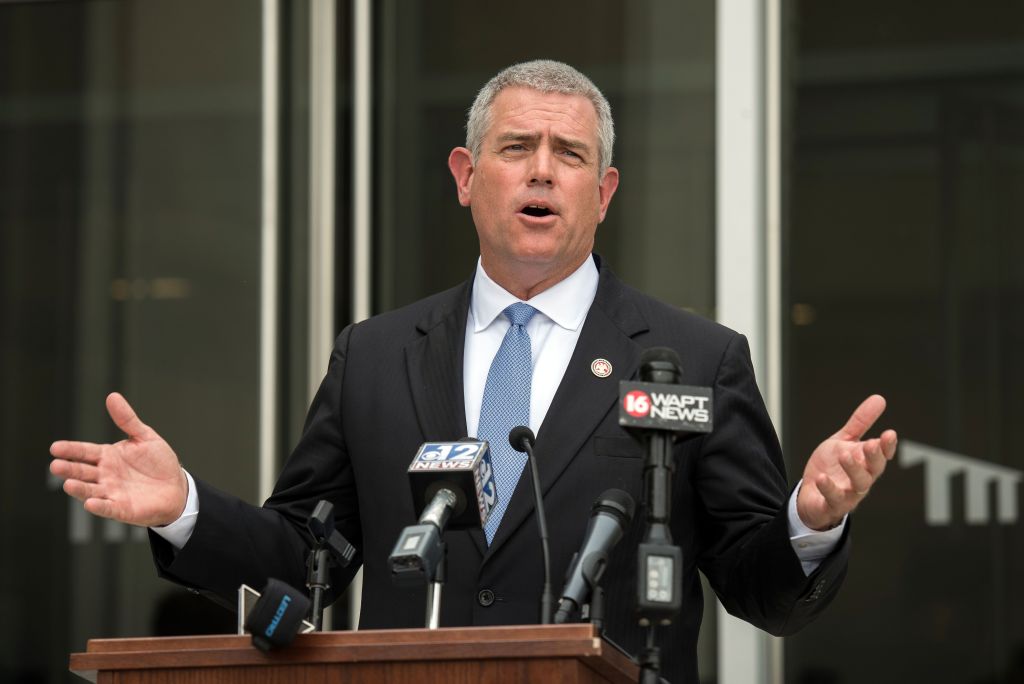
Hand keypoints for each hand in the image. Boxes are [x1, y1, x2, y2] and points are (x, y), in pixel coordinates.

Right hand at [49, 392, 187, 526]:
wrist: (176, 486)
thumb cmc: (159, 462)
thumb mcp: (144, 437)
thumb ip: (127, 419)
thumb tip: (112, 396)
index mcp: (107, 456)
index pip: (84, 452)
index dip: (70, 450)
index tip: (55, 447)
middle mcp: (105, 475)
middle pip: (82, 471)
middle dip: (68, 469)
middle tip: (55, 465)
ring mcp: (112, 492)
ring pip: (90, 490)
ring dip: (79, 488)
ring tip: (68, 484)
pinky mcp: (122, 508)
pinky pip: (108, 508)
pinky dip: (99, 506)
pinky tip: (90, 503)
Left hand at [796, 394, 897, 530]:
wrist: (811, 496)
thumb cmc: (831, 468)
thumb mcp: (844, 441)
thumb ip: (860, 423)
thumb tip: (879, 399)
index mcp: (865, 463)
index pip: (882, 455)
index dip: (887, 446)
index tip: (889, 434)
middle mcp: (861, 480)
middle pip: (874, 470)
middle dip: (874, 457)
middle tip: (871, 444)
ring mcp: (848, 494)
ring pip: (858, 485)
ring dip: (854, 470)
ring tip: (844, 456)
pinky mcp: (831, 505)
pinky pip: (833, 499)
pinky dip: (829, 489)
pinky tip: (822, 478)